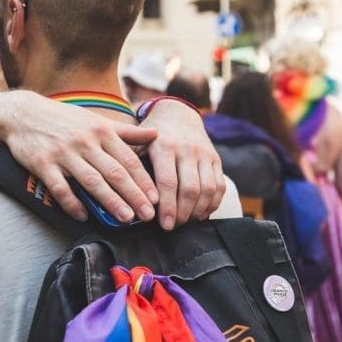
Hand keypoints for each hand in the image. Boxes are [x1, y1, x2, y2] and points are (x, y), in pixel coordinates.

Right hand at [3, 91, 158, 221]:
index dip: (143, 180)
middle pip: (114, 172)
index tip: (156, 198)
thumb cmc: (64, 119)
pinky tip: (82, 216)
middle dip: (133, 194)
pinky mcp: (43, 164)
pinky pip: (60, 187)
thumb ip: (127, 132)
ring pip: (91, 180)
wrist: (23, 113)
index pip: (128, 159)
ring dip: (110, 200)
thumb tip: (157, 134)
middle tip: (147, 214)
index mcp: (101, 131)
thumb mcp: (97, 120)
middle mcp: (85, 141)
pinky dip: (71, 203)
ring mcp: (64, 153)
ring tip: (125, 218)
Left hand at [139, 99, 224, 229]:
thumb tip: (123, 196)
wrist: (177, 113)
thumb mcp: (137, 142)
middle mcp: (187, 149)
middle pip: (190, 189)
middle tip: (173, 227)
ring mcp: (204, 154)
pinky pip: (219, 186)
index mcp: (164, 145)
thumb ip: (130, 164)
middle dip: (182, 213)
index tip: (163, 225)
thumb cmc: (151, 135)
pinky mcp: (216, 158)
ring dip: (197, 211)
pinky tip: (201, 213)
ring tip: (185, 222)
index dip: (167, 207)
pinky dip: (212, 204)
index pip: (167, 182)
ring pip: (207, 189)